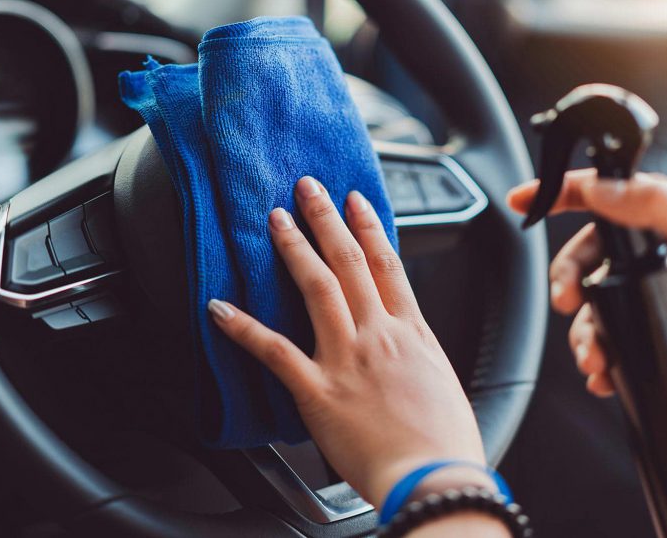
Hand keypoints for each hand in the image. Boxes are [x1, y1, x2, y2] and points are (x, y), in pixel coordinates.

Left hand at [208, 176, 494, 508]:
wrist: (436, 479)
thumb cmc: (446, 442)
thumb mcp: (442, 383)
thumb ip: (418, 356)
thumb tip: (406, 344)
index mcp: (413, 333)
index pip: (387, 264)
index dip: (369, 226)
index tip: (355, 200)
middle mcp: (379, 334)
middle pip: (350, 261)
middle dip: (327, 218)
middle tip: (307, 187)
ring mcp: (347, 358)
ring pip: (316, 287)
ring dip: (294, 247)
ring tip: (275, 219)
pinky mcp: (318, 390)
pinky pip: (274, 350)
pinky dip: (243, 327)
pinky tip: (220, 307)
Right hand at [507, 169, 666, 408]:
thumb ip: (656, 203)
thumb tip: (601, 185)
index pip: (606, 192)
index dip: (561, 192)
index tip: (522, 199)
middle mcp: (664, 253)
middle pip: (588, 253)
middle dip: (566, 277)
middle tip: (566, 301)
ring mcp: (661, 296)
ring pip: (596, 303)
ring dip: (582, 330)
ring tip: (592, 354)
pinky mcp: (660, 336)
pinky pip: (612, 340)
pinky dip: (599, 358)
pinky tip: (604, 373)